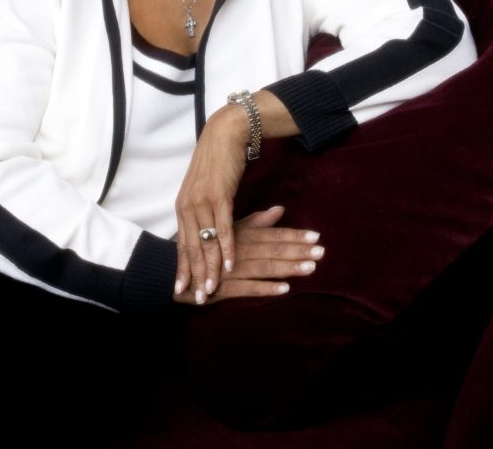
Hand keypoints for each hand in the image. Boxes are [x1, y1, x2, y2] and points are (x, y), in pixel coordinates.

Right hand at [173, 206, 323, 304]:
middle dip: (298, 251)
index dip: (295, 236)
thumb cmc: (205, 247)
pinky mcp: (223, 288)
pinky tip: (284, 289)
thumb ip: (256, 222)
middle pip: (272, 249)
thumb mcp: (230, 230)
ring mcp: (231, 269)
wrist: (175, 269)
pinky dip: (265, 288)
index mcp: (240, 234)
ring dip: (288, 268)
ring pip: (264, 267)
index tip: (316, 236)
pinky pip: (247, 288)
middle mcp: (238, 249)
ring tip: (310, 268)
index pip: (273, 234)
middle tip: (322, 251)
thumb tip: (280, 209)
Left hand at [174, 102, 249, 304]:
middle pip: (191, 248)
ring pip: (206, 242)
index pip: (182, 244)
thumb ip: (205, 214)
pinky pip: (223, 228)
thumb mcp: (206, 192)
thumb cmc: (217, 164)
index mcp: (183, 207)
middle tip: (196, 299)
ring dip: (210, 269)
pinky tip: (231, 265)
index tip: (181, 289)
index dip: (182, 268)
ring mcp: (202, 201)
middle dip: (194, 276)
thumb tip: (206, 235)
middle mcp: (188, 206)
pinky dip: (227, 248)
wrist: (225, 135)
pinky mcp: (219, 196)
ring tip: (212, 290)